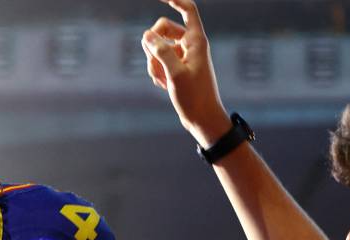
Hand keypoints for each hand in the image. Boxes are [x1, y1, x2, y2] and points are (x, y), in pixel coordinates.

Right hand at [142, 0, 231, 145]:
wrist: (202, 118)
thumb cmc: (194, 96)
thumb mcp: (175, 73)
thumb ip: (160, 52)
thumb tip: (146, 35)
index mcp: (196, 40)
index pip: (187, 9)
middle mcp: (190, 45)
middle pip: (163, 29)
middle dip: (153, 44)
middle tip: (154, 62)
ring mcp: (182, 57)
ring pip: (158, 47)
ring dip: (153, 62)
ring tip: (160, 80)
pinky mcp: (177, 68)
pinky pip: (159, 62)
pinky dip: (156, 72)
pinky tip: (162, 85)